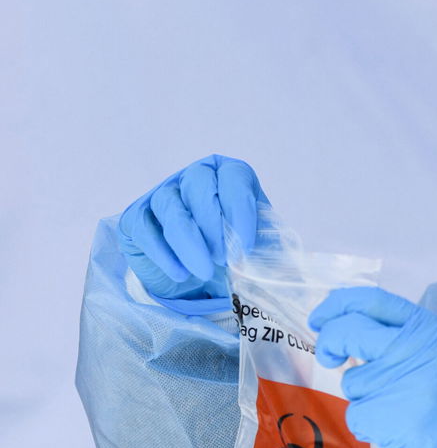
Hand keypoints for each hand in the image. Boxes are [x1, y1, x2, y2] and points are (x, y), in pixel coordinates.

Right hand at [118, 155, 267, 301]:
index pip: (234, 176)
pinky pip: (146, 230)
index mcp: (229, 173)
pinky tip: (180, 274)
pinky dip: (164, 255)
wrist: (202, 274)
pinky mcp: (137, 217)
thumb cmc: (235, 251)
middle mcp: (194, 175)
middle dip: (213, 225)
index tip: (246, 245)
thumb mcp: (261, 247)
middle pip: (199, 186)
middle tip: (223, 259)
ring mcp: (162, 193)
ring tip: (204, 271)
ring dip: (189, 243)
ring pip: (171, 209)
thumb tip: (288, 267)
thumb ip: (273, 248)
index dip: (240, 209)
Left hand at [309, 287, 436, 447]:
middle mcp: (410, 347)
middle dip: (330, 343)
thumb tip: (339, 320)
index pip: (370, 300)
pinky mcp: (380, 413)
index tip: (320, 318)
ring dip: (361, 393)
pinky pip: (355, 411)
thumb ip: (393, 330)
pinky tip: (391, 423)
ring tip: (393, 402)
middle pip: (348, 331)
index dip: (337, 305)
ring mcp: (395, 381)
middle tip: (330, 357)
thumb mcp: (430, 345)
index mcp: (424, 326)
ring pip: (351, 379)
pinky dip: (366, 420)